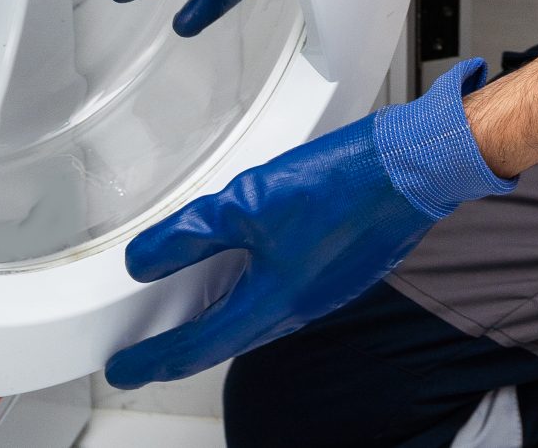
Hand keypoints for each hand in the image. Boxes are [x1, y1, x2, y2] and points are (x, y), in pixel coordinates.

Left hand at [103, 59, 512, 387]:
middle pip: (226, 340)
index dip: (152, 360)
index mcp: (270, 302)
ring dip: (219, 318)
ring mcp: (323, 294)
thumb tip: (143, 262)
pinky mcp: (340, 274)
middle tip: (150, 348)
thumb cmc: (342, 182)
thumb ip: (189, 235)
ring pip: (256, 320)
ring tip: (190, 308)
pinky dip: (253, 294)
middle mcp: (297, 310)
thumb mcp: (245, 201)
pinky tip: (251, 268)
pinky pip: (284, 298)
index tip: (124, 370)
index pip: (195, 347)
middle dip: (183, 346)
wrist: (414, 168)